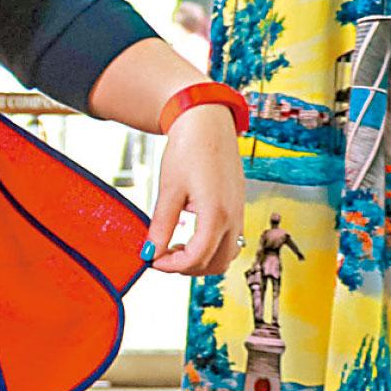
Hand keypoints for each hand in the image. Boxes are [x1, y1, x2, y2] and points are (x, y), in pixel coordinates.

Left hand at [142, 105, 244, 275]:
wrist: (208, 123)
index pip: (197, 258)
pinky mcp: (238, 208)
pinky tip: (190, 235)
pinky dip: (211, 248)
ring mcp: (239, 213)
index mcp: (216, 213)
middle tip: (161, 256)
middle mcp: (233, 217)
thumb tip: (150, 252)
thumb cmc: (189, 150)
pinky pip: (230, 241)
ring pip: (226, 256)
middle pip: (215, 265)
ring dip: (201, 260)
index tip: (152, 261)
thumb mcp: (169, 190)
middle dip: (187, 267)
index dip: (172, 266)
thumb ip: (161, 226)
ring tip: (175, 246)